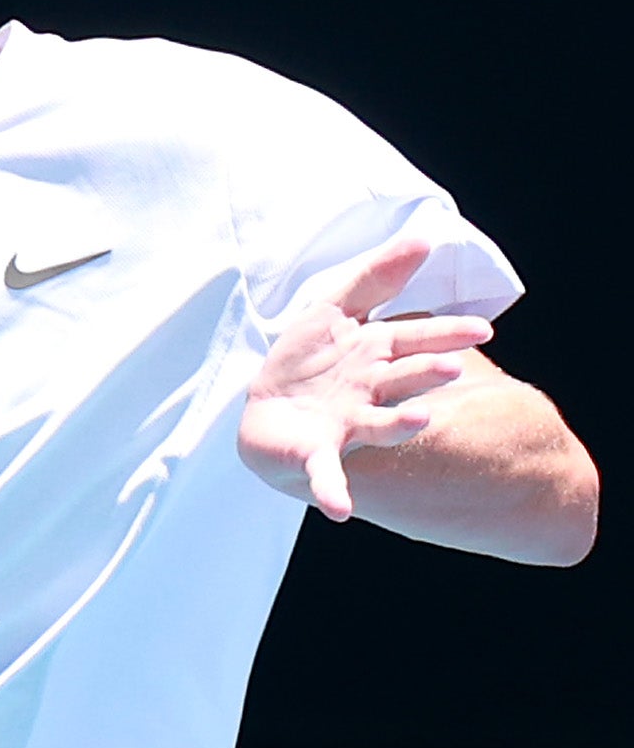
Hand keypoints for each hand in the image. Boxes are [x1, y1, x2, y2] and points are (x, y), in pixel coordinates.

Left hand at [238, 238, 492, 522]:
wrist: (266, 411)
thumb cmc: (306, 361)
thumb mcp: (335, 309)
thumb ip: (377, 277)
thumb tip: (425, 237)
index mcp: (375, 355)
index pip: (415, 338)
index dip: (445, 333)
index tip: (482, 329)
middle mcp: (368, 391)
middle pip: (402, 379)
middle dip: (425, 372)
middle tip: (451, 367)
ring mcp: (344, 424)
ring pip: (378, 423)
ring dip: (398, 423)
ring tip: (418, 419)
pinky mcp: (316, 454)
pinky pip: (325, 474)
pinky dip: (332, 491)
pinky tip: (340, 510)